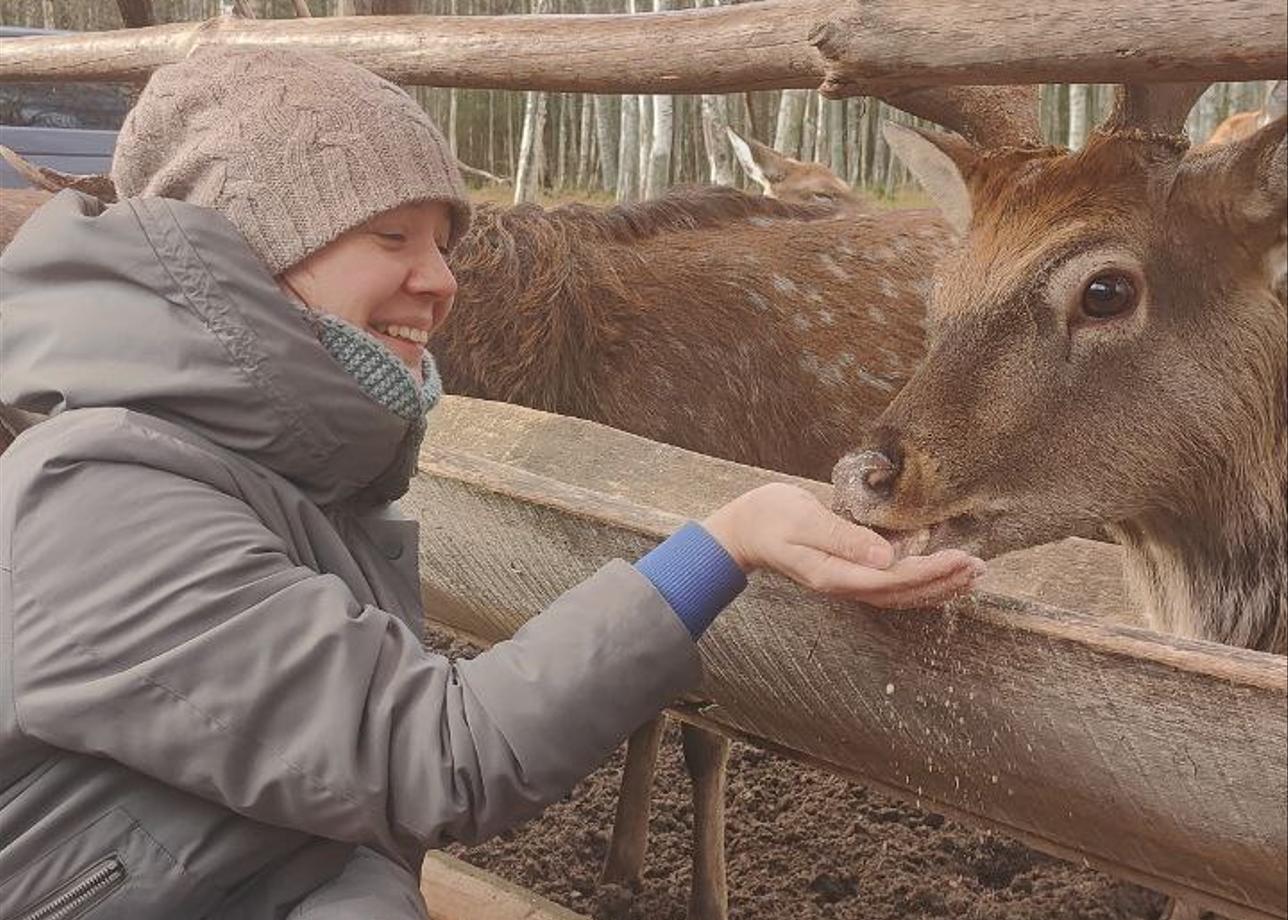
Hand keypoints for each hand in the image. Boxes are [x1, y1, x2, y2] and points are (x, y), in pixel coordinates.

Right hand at [702, 483, 985, 608]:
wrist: (745, 529)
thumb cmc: (770, 518)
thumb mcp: (803, 520)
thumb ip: (843, 537)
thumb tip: (884, 556)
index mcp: (834, 575)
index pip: (892, 581)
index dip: (930, 573)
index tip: (961, 559)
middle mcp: (845, 585)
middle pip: (903, 593)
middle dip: (943, 581)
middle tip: (980, 567)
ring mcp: (847, 583)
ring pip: (901, 594)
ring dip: (937, 585)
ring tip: (971, 575)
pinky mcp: (850, 573)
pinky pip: (892, 584)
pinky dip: (920, 580)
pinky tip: (940, 572)